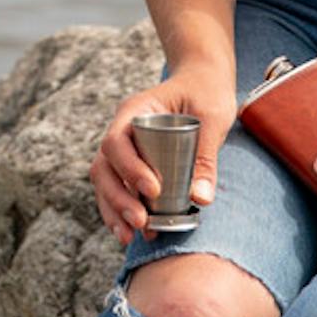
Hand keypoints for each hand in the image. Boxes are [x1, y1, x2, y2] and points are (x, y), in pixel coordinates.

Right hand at [88, 62, 236, 247]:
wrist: (203, 79)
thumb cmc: (207, 91)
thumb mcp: (212, 117)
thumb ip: (205, 156)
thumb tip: (200, 199)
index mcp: (135, 110)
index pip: (117, 141)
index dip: (130, 168)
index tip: (153, 191)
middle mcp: (122, 129)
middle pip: (104, 166)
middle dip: (117, 198)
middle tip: (141, 223)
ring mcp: (124, 147)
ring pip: (105, 181)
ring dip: (113, 210)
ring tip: (129, 236)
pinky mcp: (132, 164)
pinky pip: (116, 188)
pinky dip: (119, 211)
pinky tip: (130, 233)